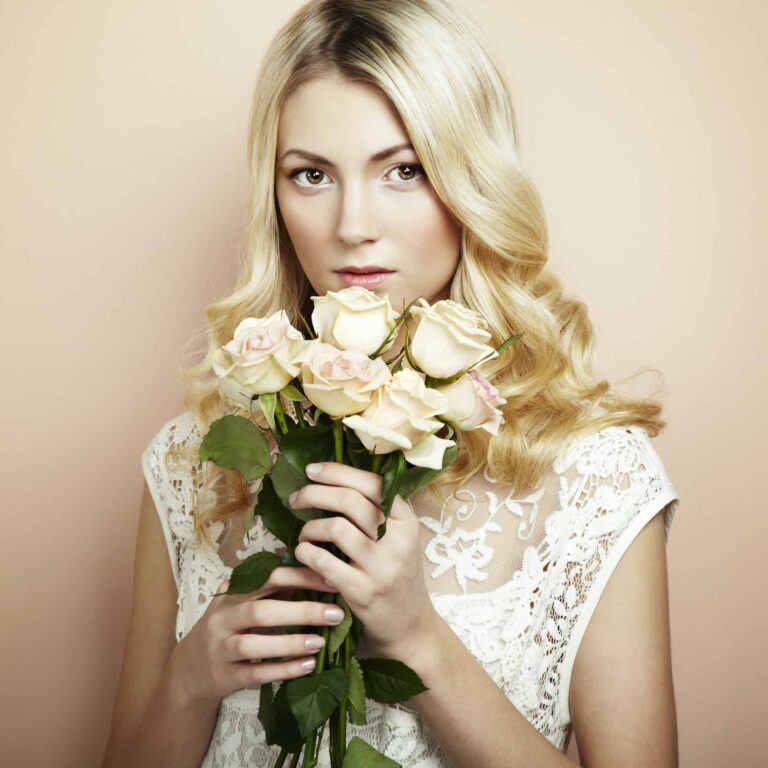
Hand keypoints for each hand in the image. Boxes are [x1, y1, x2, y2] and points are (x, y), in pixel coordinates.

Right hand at [167, 567, 344, 706]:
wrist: (190, 669)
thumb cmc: (228, 627)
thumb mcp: (241, 601)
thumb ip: (271, 588)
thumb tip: (315, 568)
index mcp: (233, 593)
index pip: (268, 578)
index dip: (301, 578)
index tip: (332, 580)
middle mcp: (223, 617)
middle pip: (261, 611)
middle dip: (301, 611)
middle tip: (335, 613)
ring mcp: (221, 648)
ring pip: (254, 644)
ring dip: (290, 643)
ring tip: (321, 642)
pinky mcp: (225, 676)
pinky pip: (256, 673)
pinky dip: (283, 669)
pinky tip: (308, 665)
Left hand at [289, 461, 439, 660]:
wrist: (410, 628)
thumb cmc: (396, 575)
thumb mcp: (398, 538)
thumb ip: (376, 511)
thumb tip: (332, 477)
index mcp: (406, 521)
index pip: (373, 483)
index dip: (337, 471)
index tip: (312, 470)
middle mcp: (398, 540)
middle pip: (351, 499)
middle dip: (315, 493)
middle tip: (297, 498)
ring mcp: (381, 567)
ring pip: (336, 527)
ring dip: (310, 527)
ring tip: (305, 535)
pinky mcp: (363, 592)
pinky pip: (323, 561)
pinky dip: (306, 552)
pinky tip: (305, 554)